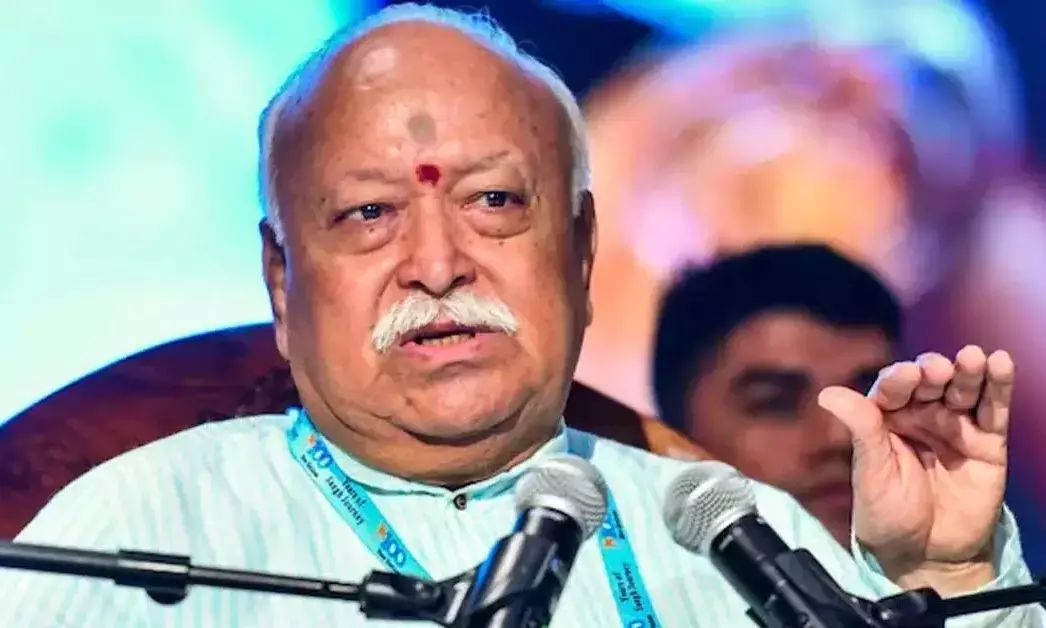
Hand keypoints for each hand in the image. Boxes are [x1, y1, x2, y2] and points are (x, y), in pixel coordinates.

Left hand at [817, 346, 1012, 593]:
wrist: (925, 556)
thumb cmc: (888, 515)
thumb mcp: (871, 473)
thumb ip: (860, 430)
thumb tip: (826, 393)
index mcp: (885, 419)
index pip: (892, 388)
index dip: (899, 379)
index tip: (906, 375)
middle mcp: (920, 416)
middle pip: (929, 382)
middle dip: (934, 372)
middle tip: (937, 370)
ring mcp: (954, 427)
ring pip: (962, 389)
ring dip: (968, 371)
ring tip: (973, 358)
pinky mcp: (986, 444)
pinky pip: (993, 410)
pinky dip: (998, 385)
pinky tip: (999, 363)